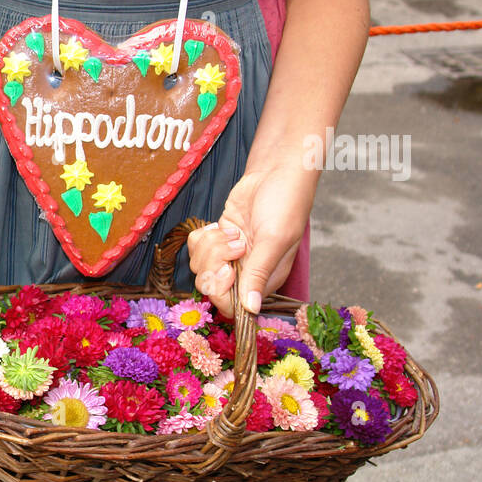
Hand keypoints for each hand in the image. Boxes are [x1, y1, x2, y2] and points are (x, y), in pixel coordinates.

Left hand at [187, 161, 316, 317]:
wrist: (276, 171)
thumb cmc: (285, 204)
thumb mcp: (274, 240)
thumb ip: (258, 274)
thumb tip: (251, 309)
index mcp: (264, 279)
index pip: (232, 306)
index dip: (222, 292)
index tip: (228, 269)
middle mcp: (246, 271)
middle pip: (211, 287)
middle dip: (214, 264)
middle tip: (234, 243)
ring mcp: (230, 255)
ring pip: (200, 266)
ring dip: (210, 247)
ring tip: (233, 232)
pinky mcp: (218, 238)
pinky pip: (195, 247)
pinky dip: (203, 236)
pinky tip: (221, 226)